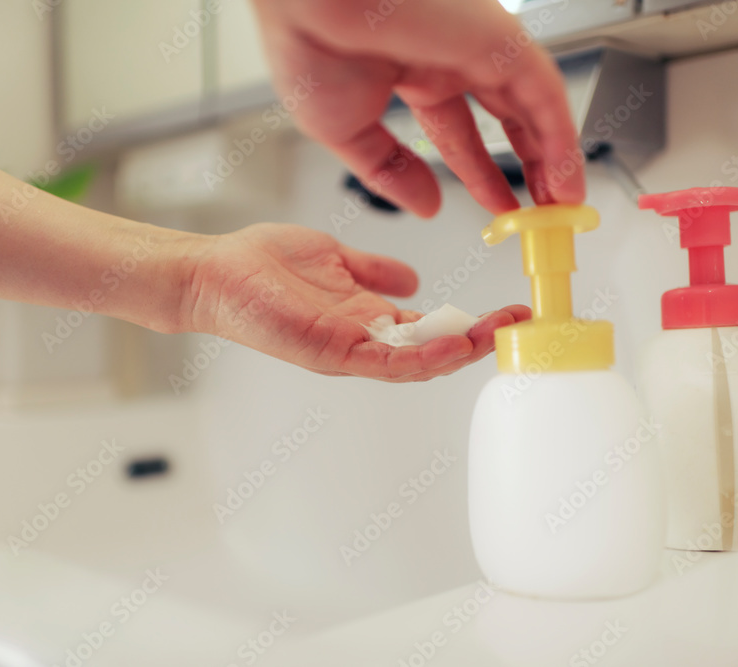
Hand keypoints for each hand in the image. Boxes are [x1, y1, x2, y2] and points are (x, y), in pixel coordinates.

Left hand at [188, 223, 529, 380]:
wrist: (218, 271)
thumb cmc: (264, 266)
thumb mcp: (337, 259)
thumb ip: (375, 271)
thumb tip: (411, 279)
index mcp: (368, 318)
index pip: (431, 328)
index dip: (471, 322)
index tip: (508, 309)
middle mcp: (365, 340)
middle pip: (433, 351)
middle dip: (479, 340)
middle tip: (520, 324)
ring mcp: (350, 351)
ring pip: (417, 364)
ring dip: (461, 352)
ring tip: (498, 335)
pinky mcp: (332, 353)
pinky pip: (386, 363)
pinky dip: (422, 358)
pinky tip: (452, 346)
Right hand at [251, 0, 583, 216]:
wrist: (307, 0)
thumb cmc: (308, 45)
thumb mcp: (347, 134)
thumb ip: (390, 172)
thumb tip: (425, 204)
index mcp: (412, 74)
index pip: (460, 133)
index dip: (481, 174)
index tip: (501, 208)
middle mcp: (450, 58)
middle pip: (506, 119)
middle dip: (528, 166)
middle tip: (544, 210)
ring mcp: (478, 48)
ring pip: (533, 107)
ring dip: (554, 158)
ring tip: (565, 205)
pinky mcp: (500, 40)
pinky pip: (543, 93)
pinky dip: (561, 137)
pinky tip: (566, 178)